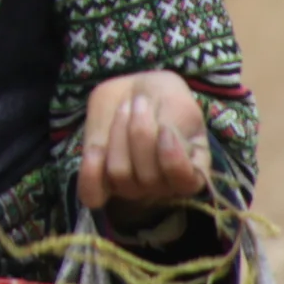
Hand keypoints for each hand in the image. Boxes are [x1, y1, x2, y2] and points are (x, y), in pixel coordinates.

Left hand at [79, 71, 213, 212]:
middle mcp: (162, 187)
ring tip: (124, 110)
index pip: (183, 180)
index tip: (166, 126)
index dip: (172, 156)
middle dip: (140, 132)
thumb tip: (162, 140)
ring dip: (118, 135)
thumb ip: (175, 127)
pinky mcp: (102, 179)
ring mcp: (132, 186)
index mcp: (192, 172)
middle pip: (147, 176)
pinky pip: (92, 192)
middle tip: (140, 103)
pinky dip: (91, 171)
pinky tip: (95, 148)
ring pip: (119, 173)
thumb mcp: (178, 106)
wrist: (135, 91)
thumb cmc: (166, 100)